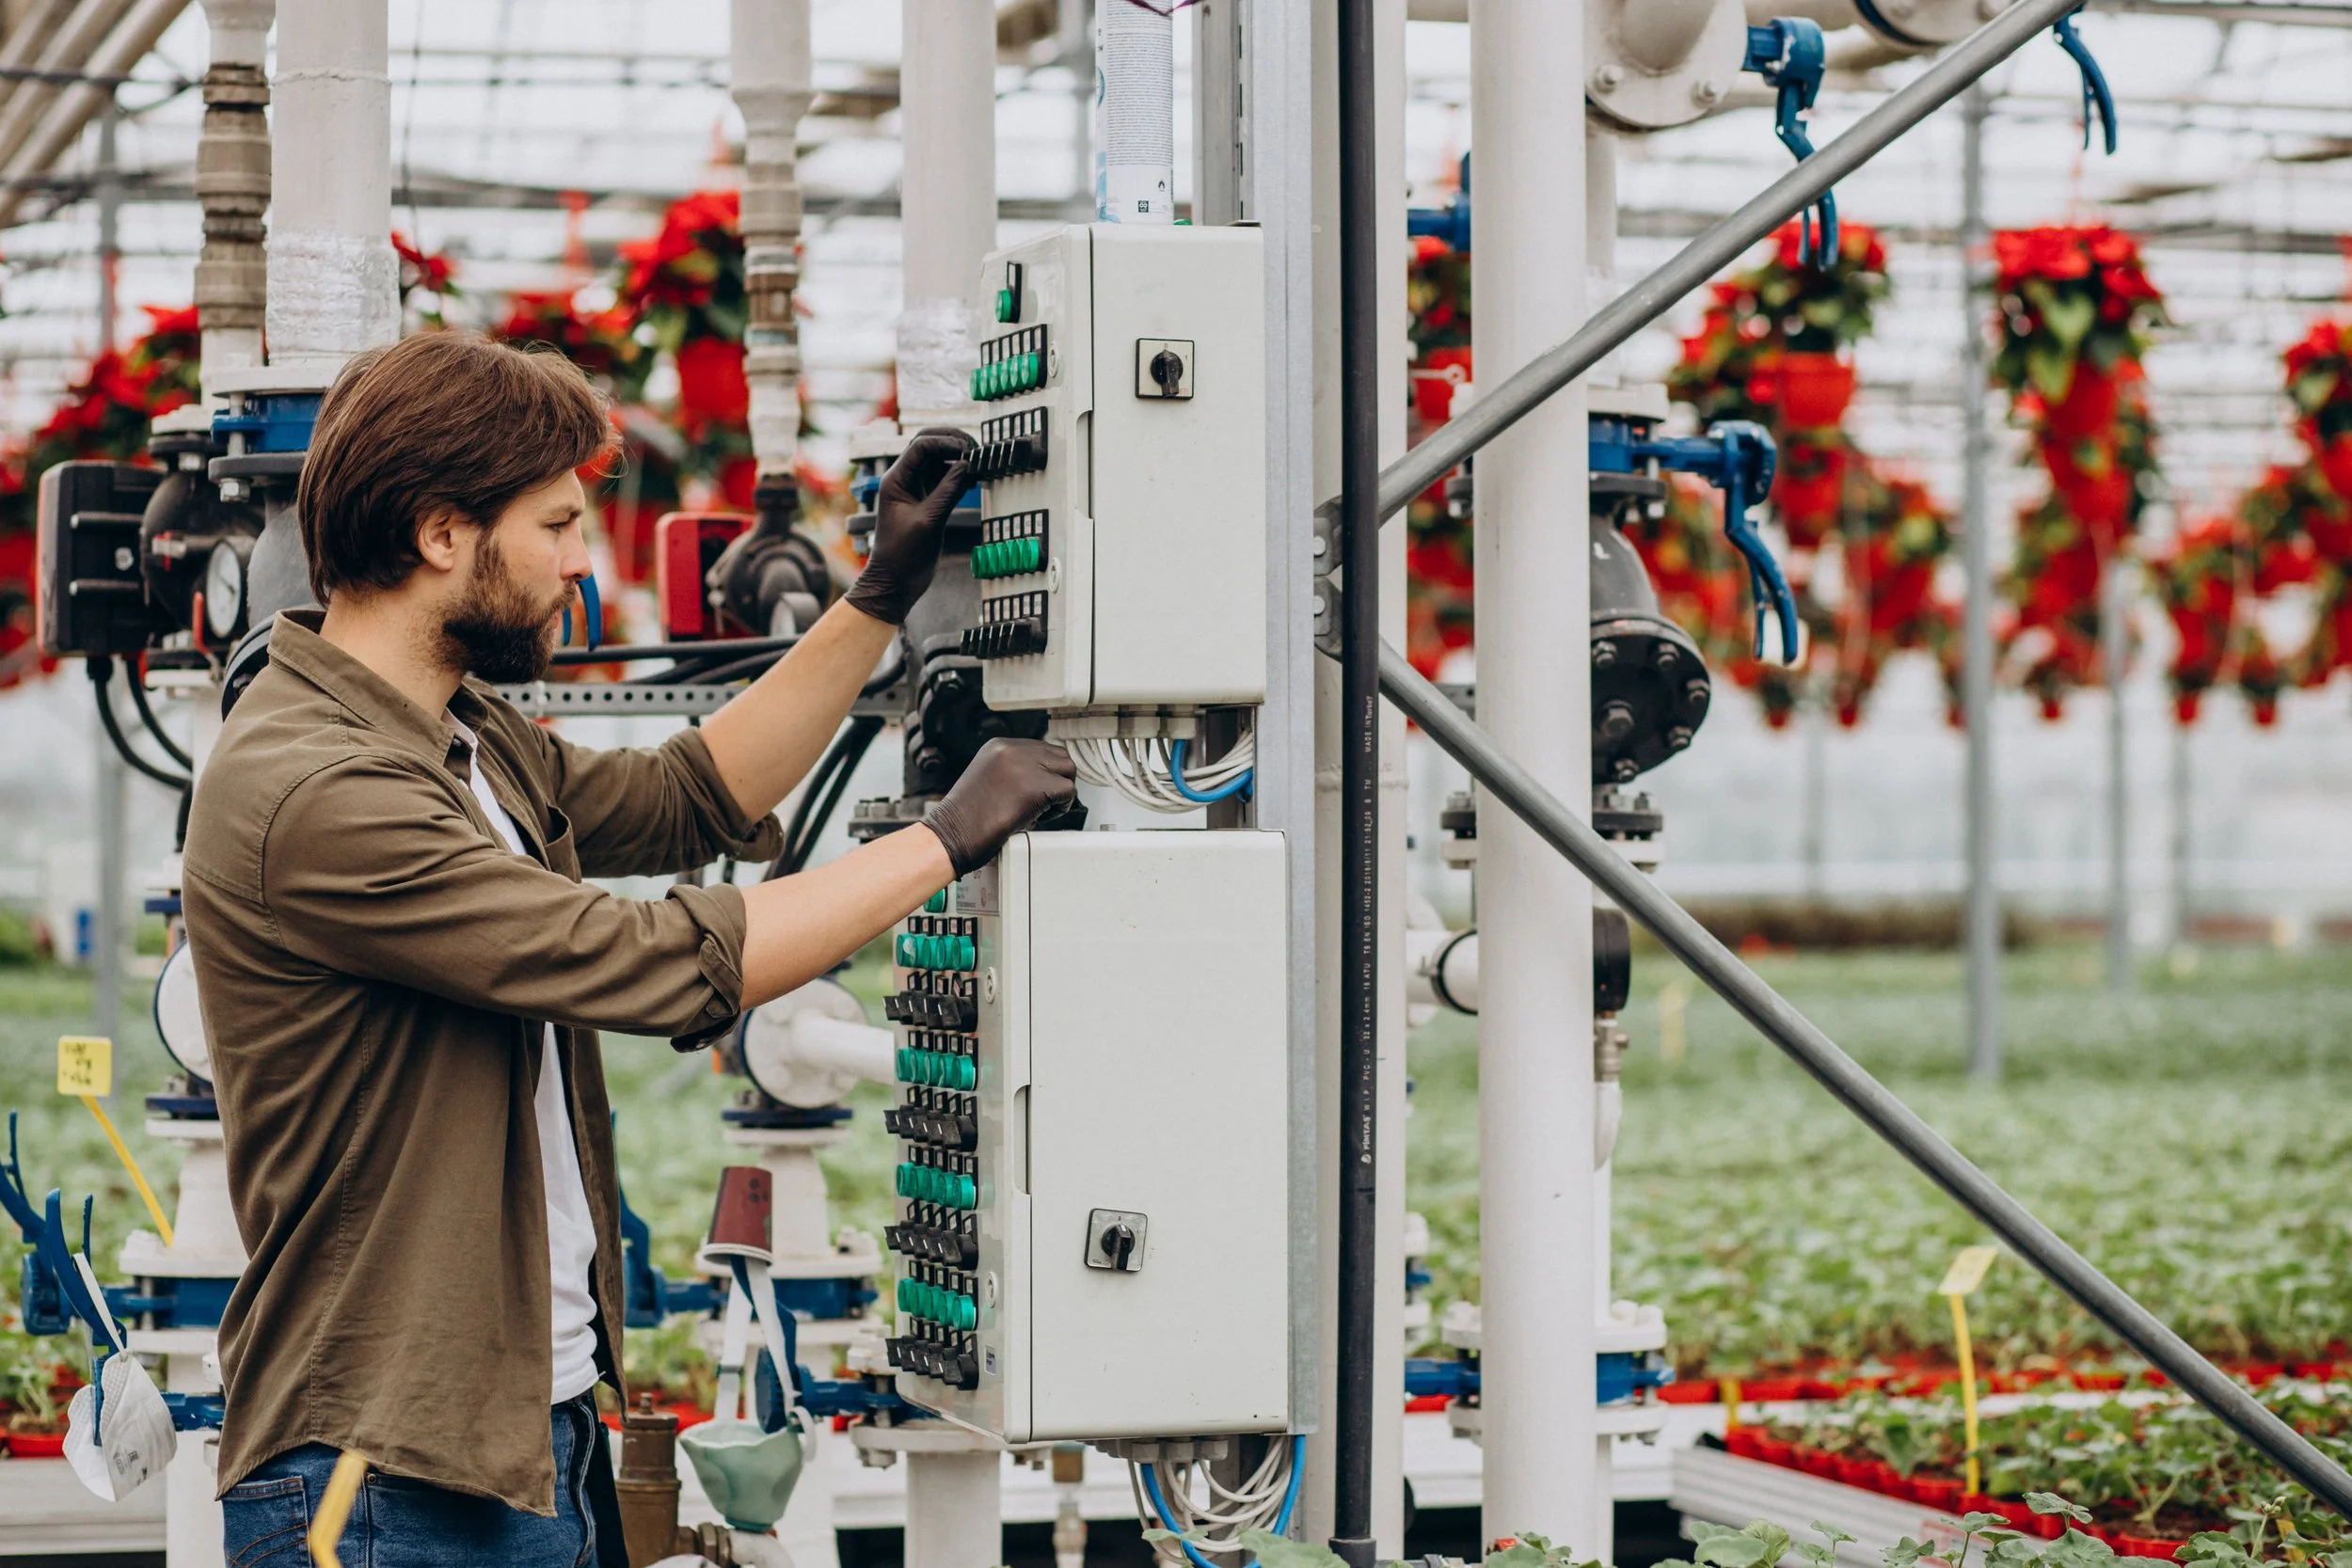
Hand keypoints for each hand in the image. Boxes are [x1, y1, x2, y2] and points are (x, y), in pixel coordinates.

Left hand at [844, 428, 975, 624]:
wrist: (894, 582)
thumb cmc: (902, 556)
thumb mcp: (929, 521)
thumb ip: (948, 491)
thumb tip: (968, 464)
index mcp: (896, 480)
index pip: (921, 446)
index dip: (946, 442)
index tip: (969, 451)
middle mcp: (905, 480)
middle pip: (928, 445)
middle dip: (952, 442)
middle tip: (977, 449)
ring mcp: (916, 490)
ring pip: (938, 460)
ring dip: (958, 458)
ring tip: (980, 462)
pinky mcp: (928, 502)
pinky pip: (945, 479)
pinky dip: (960, 474)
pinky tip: (975, 478)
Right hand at [922, 739, 1078, 876]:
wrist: (951, 835)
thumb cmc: (965, 817)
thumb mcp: (988, 778)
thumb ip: (1013, 770)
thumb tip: (1043, 777)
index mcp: (1000, 746)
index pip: (1043, 748)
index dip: (1046, 772)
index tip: (1039, 790)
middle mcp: (1013, 749)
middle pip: (1060, 756)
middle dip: (1057, 779)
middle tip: (1044, 801)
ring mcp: (1026, 766)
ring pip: (1068, 770)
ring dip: (1061, 792)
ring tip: (1040, 809)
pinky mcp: (1036, 787)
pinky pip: (1068, 792)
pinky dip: (1060, 809)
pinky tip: (1039, 817)